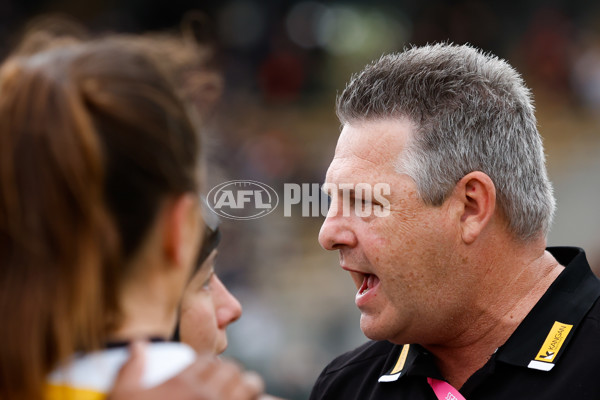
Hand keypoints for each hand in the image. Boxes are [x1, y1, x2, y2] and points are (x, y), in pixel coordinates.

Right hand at [108, 341, 264, 399]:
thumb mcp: (121, 397)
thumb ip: (130, 370)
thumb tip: (138, 344)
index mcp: (181, 385)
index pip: (206, 361)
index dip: (207, 365)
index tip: (205, 373)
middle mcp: (205, 396)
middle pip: (232, 370)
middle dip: (230, 373)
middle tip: (223, 384)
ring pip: (249, 386)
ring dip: (247, 388)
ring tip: (241, 394)